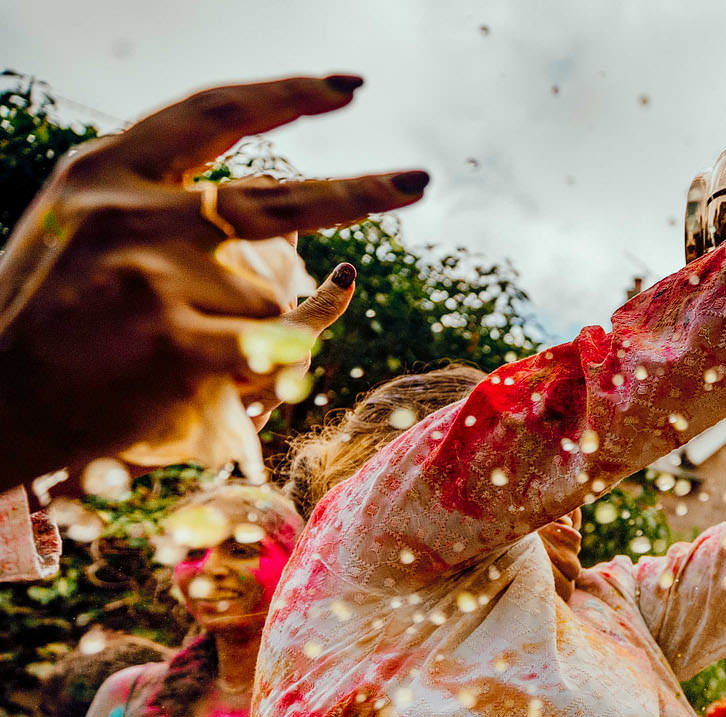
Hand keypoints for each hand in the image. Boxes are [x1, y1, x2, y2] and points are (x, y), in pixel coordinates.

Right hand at [0, 75, 428, 489]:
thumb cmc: (51, 317)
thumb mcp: (87, 226)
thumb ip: (165, 195)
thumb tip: (276, 190)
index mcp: (109, 169)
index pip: (214, 112)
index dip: (289, 94)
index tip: (347, 86)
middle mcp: (131, 212)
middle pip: (280, 198)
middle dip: (362, 191)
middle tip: (420, 180)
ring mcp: (152, 277)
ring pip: (268, 300)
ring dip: (252, 334)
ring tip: (184, 355)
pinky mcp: (174, 345)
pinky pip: (273, 349)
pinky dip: (280, 361)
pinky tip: (257, 369)